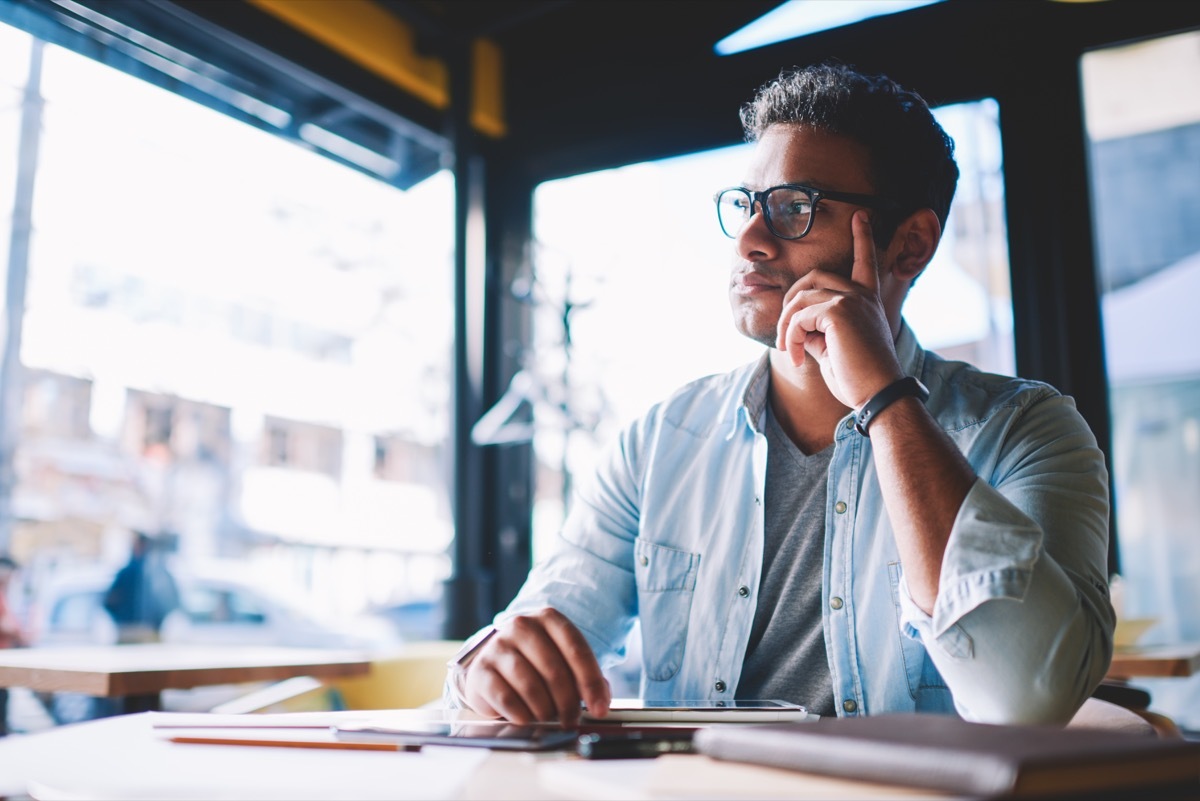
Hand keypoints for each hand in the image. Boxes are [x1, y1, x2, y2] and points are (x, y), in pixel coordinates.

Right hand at [462, 607, 610, 726]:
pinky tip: (526, 718)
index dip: (591, 682)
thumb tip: (600, 703)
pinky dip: (521, 714)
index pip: (576, 649)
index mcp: (548, 618)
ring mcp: (498, 646)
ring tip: (548, 717)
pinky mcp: (480, 670)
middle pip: (554, 669)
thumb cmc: (535, 665)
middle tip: (571, 720)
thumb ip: (585, 678)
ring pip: (530, 685)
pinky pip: (506, 698)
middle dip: (568, 702)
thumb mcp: (563, 662)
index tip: (600, 709)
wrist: (493, 665)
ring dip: (545, 710)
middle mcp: (521, 626)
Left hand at [775, 210, 903, 407]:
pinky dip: (789, 336)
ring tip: (789, 350)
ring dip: (785, 326)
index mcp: (867, 300)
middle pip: (812, 278)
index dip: (863, 237)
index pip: (866, 261)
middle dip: (789, 303)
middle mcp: (861, 295)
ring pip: (799, 298)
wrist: (878, 395)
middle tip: (784, 336)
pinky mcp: (838, 312)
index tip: (861, 215)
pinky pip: (798, 316)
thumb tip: (795, 326)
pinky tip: (796, 356)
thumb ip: (817, 330)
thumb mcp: (834, 349)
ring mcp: (851, 300)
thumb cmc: (859, 379)